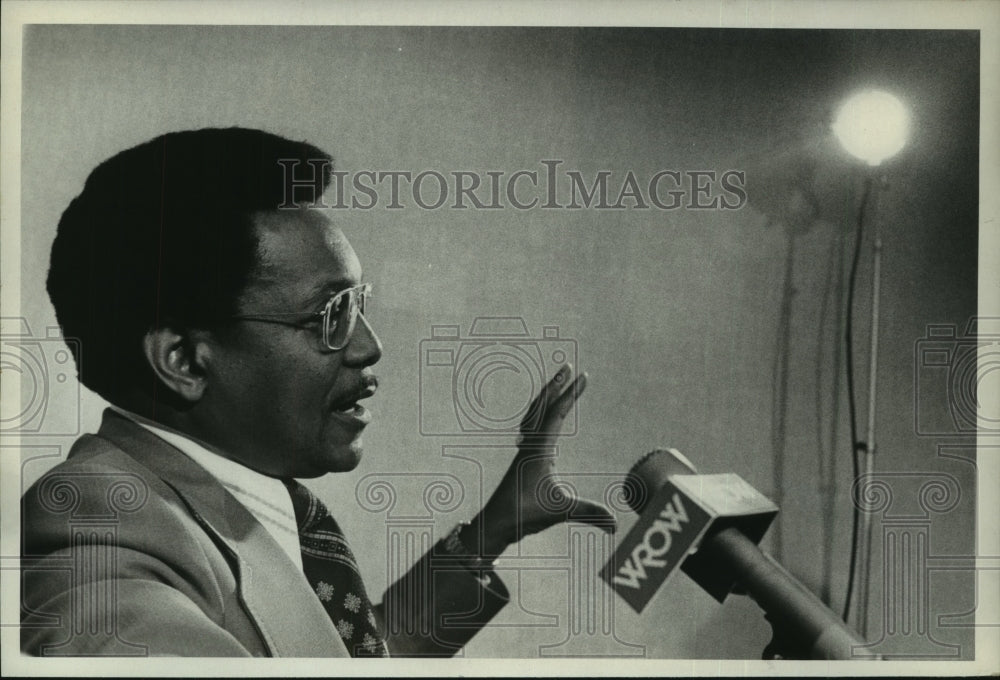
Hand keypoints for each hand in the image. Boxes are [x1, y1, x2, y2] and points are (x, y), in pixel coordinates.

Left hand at [460, 364, 616, 558]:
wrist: (496, 521)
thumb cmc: (524, 514)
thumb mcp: (560, 511)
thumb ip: (589, 513)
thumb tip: (616, 525)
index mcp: (539, 448)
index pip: (557, 413)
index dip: (572, 394)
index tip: (584, 376)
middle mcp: (530, 444)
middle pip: (543, 406)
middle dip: (556, 385)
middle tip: (567, 367)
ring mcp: (525, 450)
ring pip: (535, 415)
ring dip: (547, 397)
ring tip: (557, 384)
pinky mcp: (524, 458)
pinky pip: (532, 427)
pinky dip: (539, 413)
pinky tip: (543, 417)